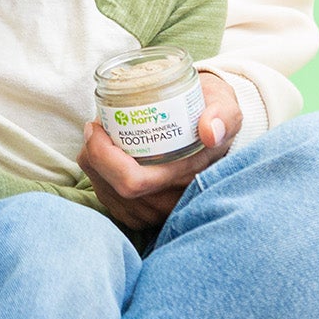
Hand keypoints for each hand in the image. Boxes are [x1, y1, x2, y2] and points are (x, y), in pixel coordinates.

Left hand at [77, 71, 241, 233]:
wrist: (214, 129)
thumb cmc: (213, 113)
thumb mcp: (224, 105)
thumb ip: (222, 115)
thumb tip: (209, 131)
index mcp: (187, 178)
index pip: (132, 182)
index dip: (104, 156)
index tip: (97, 125)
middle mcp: (169, 203)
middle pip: (112, 187)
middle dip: (94, 154)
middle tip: (96, 125)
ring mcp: (154, 211)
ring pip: (105, 192)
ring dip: (94, 162)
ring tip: (102, 135)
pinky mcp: (141, 213)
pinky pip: (107, 198)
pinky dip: (98, 174)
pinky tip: (105, 155)